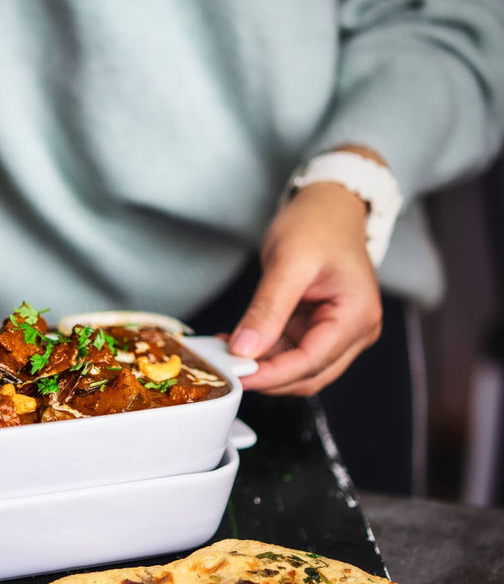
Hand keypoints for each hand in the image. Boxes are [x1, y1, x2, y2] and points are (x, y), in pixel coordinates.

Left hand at [230, 182, 381, 395]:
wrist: (328, 207)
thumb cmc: (318, 224)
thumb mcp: (289, 263)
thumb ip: (267, 309)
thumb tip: (246, 349)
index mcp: (357, 316)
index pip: (311, 362)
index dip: (272, 374)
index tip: (237, 375)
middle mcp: (355, 331)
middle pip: (307, 374)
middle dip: (266, 375)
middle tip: (225, 368)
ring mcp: (340, 332)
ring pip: (298, 368)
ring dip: (263, 365)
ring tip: (225, 352)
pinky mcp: (321, 329)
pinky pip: (291, 351)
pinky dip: (265, 352)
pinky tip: (238, 342)